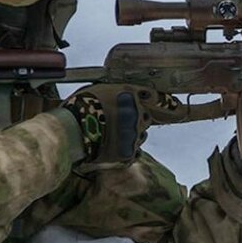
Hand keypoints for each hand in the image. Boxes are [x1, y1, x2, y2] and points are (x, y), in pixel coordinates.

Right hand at [60, 84, 180, 163]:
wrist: (70, 132)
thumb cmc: (79, 107)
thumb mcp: (99, 89)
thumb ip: (118, 92)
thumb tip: (129, 94)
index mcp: (131, 96)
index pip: (155, 97)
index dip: (160, 100)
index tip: (171, 105)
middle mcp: (137, 115)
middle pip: (145, 118)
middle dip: (136, 119)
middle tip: (118, 122)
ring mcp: (134, 135)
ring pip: (140, 135)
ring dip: (131, 135)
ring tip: (111, 135)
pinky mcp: (128, 153)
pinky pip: (133, 151)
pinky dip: (125, 150)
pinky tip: (111, 147)